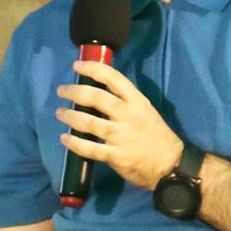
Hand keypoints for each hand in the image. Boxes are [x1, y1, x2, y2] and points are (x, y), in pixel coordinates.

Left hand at [56, 58, 185, 190]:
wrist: (170, 165)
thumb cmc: (157, 136)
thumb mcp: (146, 111)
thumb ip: (125, 103)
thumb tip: (98, 94)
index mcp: (137, 102)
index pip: (114, 78)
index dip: (93, 69)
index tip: (77, 65)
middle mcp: (128, 115)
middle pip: (96, 98)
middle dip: (74, 91)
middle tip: (62, 90)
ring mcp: (121, 136)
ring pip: (88, 122)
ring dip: (70, 116)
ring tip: (60, 113)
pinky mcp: (115, 156)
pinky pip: (90, 148)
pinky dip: (75, 143)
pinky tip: (65, 138)